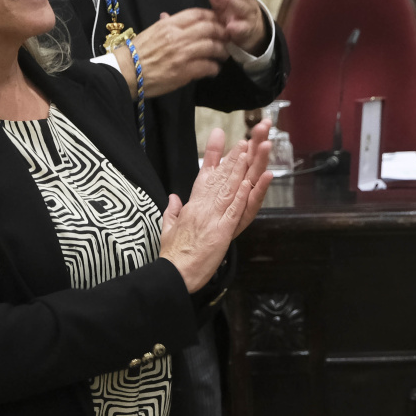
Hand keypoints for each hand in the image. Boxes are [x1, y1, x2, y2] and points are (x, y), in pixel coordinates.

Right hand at [113, 8, 229, 97]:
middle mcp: (177, 36)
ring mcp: (182, 53)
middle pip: (210, 28)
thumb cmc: (137, 53)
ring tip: (223, 55)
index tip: (219, 22)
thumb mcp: (150, 32)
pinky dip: (214, 68)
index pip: (197, 14)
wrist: (125, 73)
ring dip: (222, 51)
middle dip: (222, 33)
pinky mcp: (184, 71)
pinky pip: (207, 66)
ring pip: (212, 46)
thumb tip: (167, 16)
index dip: (212, 16)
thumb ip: (164, 24)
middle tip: (227, 38)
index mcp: (168, 24)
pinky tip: (214, 69)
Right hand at [158, 129, 272, 291]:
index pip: (204, 177)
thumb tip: (173, 197)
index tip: (220, 140)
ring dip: (238, 171)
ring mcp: (212, 219)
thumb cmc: (172, 255)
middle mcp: (202, 208)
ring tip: (248, 152)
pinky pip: (233, 211)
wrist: (173, 274)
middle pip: (219, 179)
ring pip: (228, 190)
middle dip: (231, 160)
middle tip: (242, 141)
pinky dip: (241, 197)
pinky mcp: (221, 232)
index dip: (214, 159)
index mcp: (191, 207)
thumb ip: (172, 211)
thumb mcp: (168, 229)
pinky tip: (248, 183)